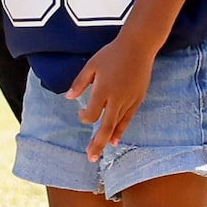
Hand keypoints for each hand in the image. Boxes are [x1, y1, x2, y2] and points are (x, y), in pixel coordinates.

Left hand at [68, 34, 153, 158]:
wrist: (138, 48)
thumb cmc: (111, 54)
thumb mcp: (91, 66)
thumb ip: (80, 82)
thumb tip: (68, 97)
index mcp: (103, 90)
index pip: (92, 113)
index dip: (84, 117)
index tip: (80, 114)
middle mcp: (117, 99)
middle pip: (106, 126)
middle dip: (97, 143)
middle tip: (90, 158)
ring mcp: (129, 100)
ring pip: (118, 125)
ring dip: (108, 139)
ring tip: (99, 153)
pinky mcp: (138, 100)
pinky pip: (128, 119)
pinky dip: (121, 130)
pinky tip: (115, 140)